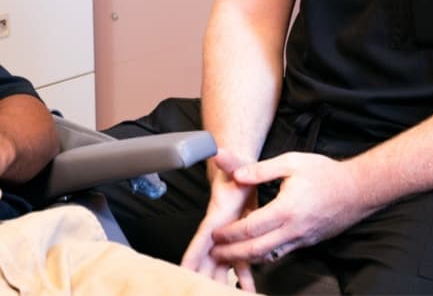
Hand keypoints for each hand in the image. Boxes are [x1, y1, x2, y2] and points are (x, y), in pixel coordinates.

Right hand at [181, 148, 257, 290]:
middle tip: (199, 289)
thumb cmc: (236, 167)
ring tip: (222, 295)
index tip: (184, 268)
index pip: (202, 237)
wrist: (240, 170)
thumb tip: (218, 152)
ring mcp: (228, 236)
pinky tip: (248, 289)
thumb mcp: (234, 162)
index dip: (193, 253)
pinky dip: (244, 278)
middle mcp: (219, 229)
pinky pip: (240, 263)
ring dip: (220, 281)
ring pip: (221, 264)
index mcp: (217, 214)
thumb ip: (228, 159)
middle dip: (202, 275)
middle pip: (208, 257)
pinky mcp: (239, 239)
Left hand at [209, 151, 368, 266]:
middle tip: (215, 253)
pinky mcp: (308, 241)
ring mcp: (302, 238)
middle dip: (233, 253)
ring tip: (228, 257)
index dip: (230, 233)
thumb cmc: (324, 173)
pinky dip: (265, 255)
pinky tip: (254, 252)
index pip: (251, 228)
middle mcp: (294, 229)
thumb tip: (236, 175)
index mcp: (286, 209)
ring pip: (270, 255)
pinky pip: (282, 253)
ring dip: (247, 258)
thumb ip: (260, 170)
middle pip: (257, 249)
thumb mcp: (290, 162)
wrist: (358, 189)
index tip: (215, 234)